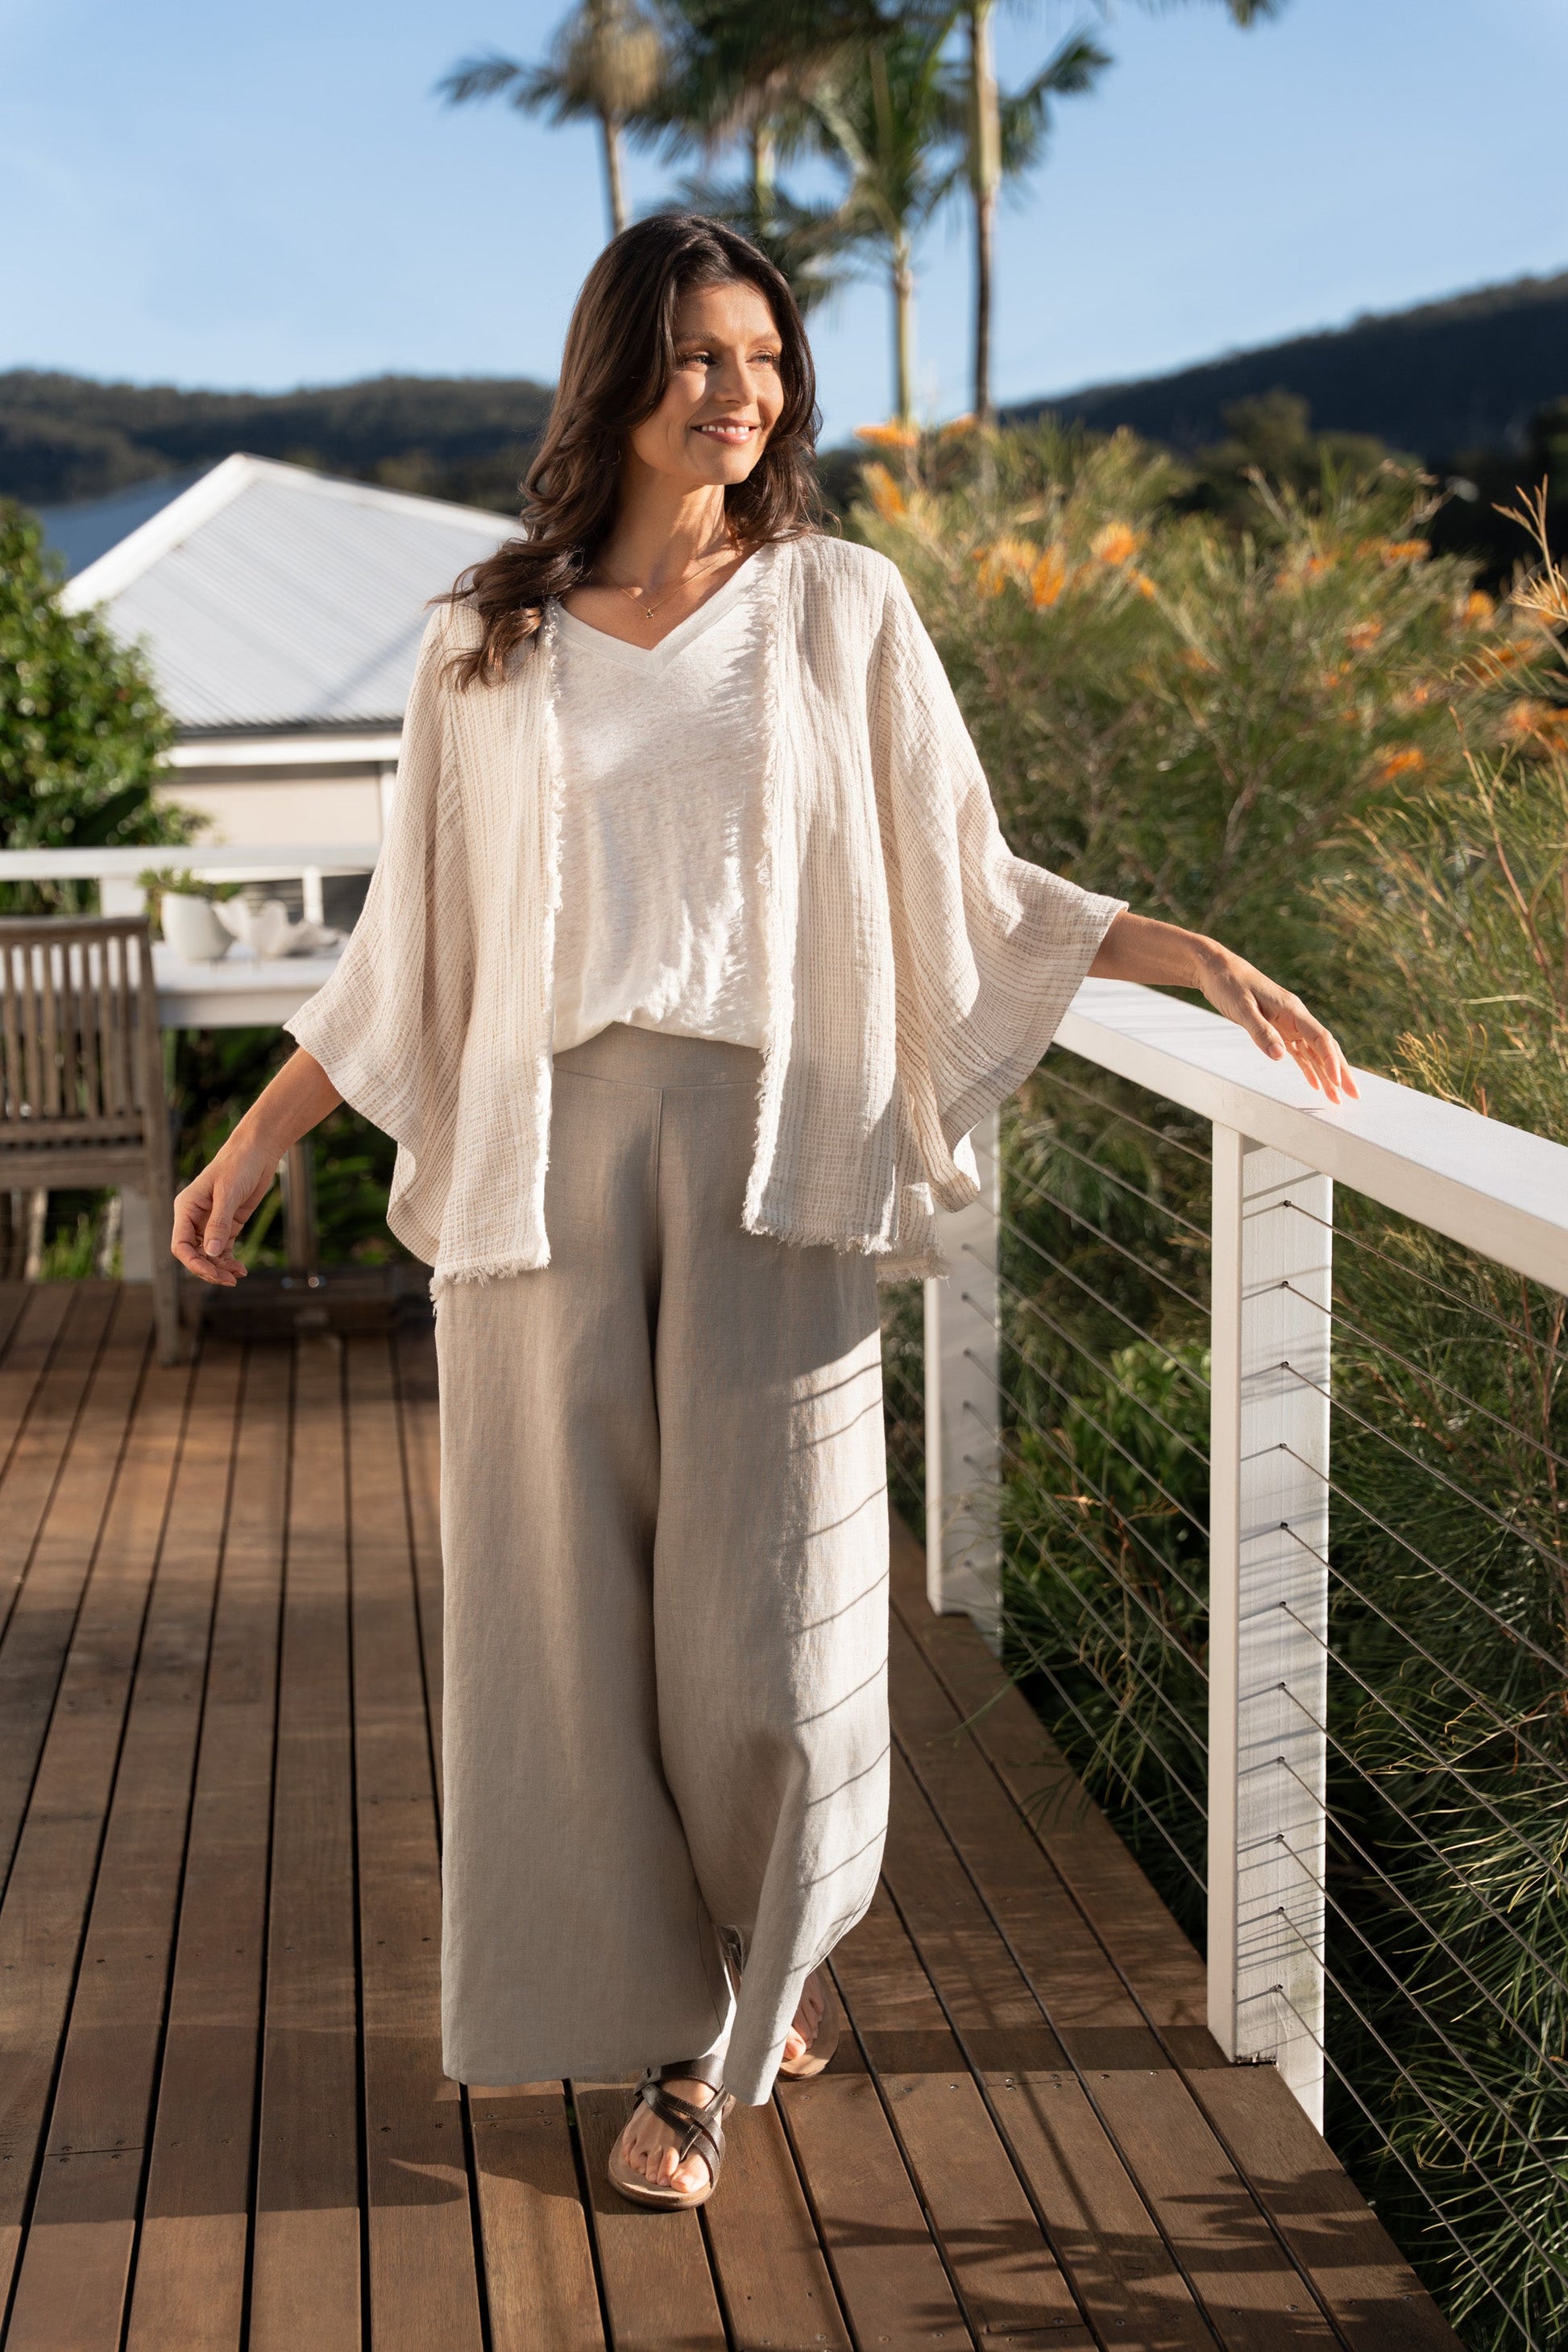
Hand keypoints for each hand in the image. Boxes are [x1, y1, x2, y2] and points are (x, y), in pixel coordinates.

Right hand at [171, 1132, 278, 1286]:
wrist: (258, 1151)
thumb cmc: (238, 1165)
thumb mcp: (228, 1193)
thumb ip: (218, 1223)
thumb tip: (210, 1253)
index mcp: (186, 1208)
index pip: (180, 1245)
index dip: (193, 1263)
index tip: (212, 1273)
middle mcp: (195, 1218)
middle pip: (194, 1254)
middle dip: (209, 1269)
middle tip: (228, 1281)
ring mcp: (211, 1222)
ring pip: (209, 1254)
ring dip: (220, 1268)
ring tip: (237, 1277)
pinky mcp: (228, 1224)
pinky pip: (224, 1249)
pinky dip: (230, 1261)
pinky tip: (241, 1270)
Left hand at [1196, 947, 1359, 1104]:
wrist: (1217, 969)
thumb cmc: (1230, 984)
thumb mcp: (1242, 1008)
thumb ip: (1261, 1031)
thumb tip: (1279, 1056)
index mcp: (1292, 1010)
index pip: (1320, 1038)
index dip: (1331, 1061)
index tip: (1337, 1082)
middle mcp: (1295, 1018)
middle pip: (1325, 1047)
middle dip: (1341, 1072)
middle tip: (1354, 1095)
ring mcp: (1288, 1024)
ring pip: (1314, 1052)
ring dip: (1327, 1075)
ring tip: (1337, 1098)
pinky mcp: (1278, 1029)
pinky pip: (1299, 1052)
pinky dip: (1308, 1068)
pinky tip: (1316, 1084)